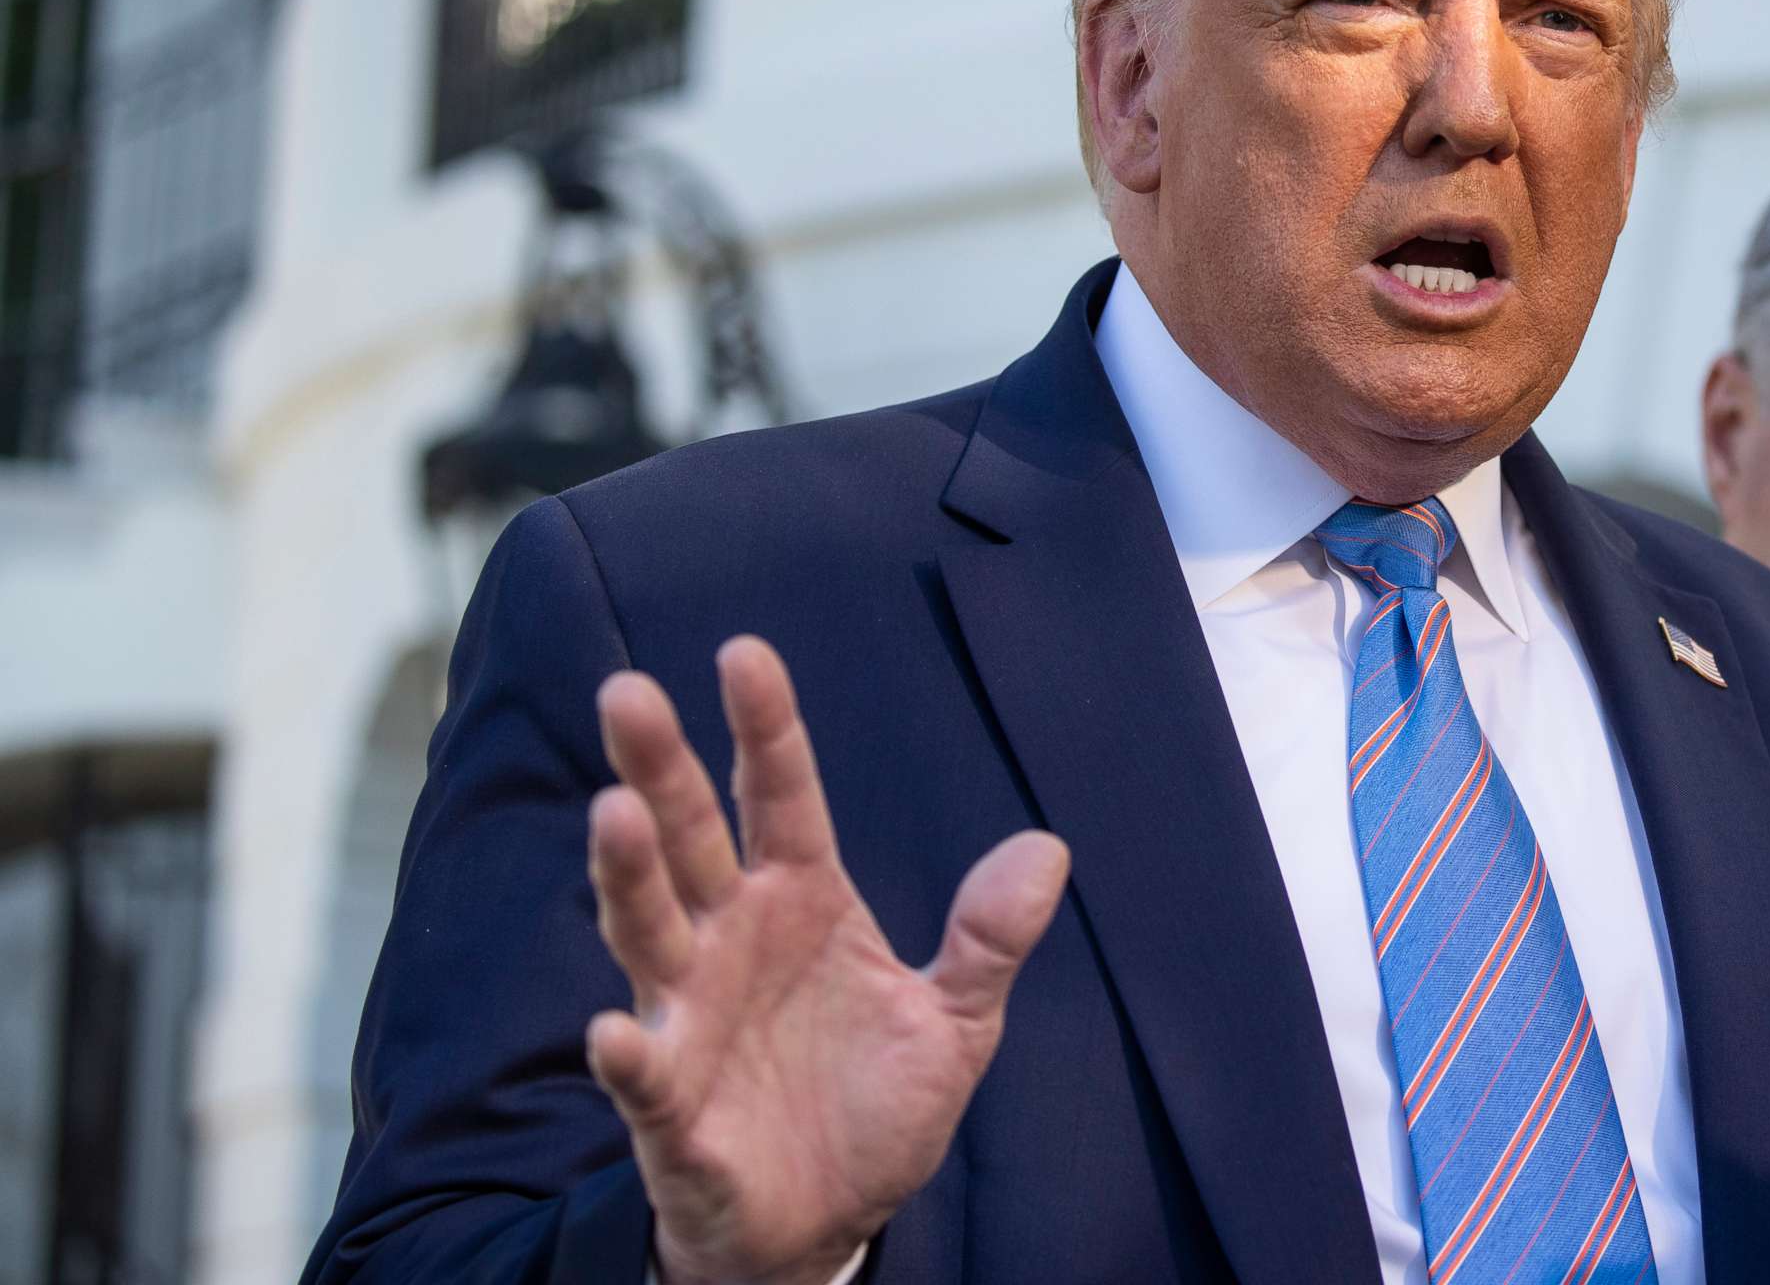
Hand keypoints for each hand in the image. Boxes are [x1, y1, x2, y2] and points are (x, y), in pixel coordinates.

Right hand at [584, 635, 1068, 1284]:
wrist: (827, 1225)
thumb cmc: (874, 1106)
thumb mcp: (955, 1023)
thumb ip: (990, 939)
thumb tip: (1047, 849)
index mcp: (803, 902)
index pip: (781, 798)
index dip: (765, 728)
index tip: (743, 652)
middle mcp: (732, 941)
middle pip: (690, 839)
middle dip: (659, 768)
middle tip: (628, 693)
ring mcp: (690, 1017)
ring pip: (648, 931)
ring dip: (628, 876)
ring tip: (614, 813)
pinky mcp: (671, 1108)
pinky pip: (643, 1076)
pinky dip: (627, 1055)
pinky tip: (613, 1031)